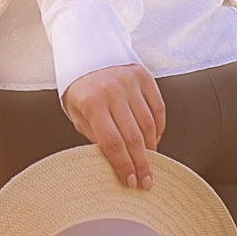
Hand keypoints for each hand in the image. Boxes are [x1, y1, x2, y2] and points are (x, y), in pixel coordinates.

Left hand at [61, 64, 165, 189]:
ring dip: (151, 148)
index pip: (112, 143)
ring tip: (150, 163)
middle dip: (142, 164)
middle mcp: (112, 91)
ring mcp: (130, 82)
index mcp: (91, 102)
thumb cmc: (80, 90)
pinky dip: (158, 127)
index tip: (131, 182)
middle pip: (133, 137)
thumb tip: (116, 162)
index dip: (124, 165)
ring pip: (148, 124)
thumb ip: (95, 136)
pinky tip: (154, 140)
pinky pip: (158, 108)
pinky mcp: (144, 76)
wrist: (87, 53)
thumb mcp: (77, 114)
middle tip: (147, 182)